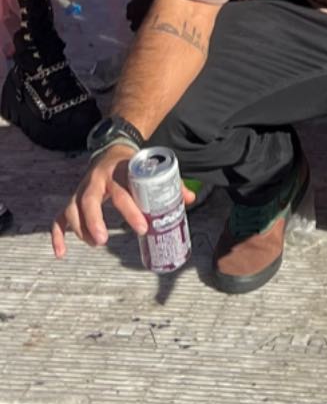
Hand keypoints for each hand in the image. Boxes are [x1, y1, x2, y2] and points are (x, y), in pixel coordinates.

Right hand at [52, 150, 193, 254]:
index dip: (131, 210)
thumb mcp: (150, 170)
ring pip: (72, 208)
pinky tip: (61, 253)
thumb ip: (169, 184)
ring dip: (80, 228)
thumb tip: (190, 200)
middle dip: (95, 220)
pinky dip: (58, 235)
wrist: (113, 150)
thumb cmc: (134, 167)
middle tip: (104, 240)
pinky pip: (59, 218)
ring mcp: (82, 189)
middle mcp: (96, 180)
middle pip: (89, 199)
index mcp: (118, 172)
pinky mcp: (73, 200)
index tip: (143, 228)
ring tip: (95, 243)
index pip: (123, 191)